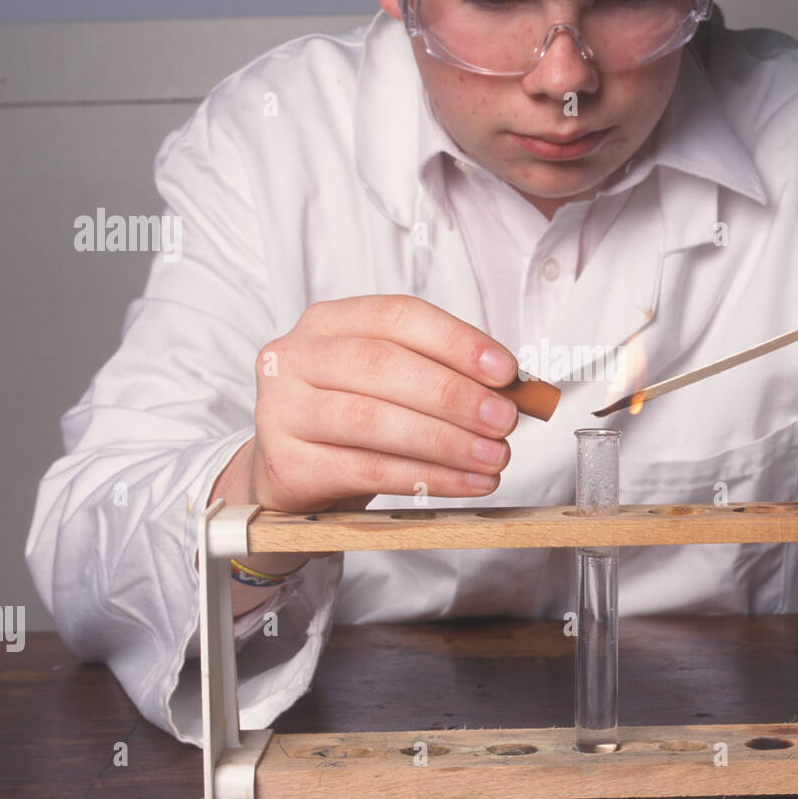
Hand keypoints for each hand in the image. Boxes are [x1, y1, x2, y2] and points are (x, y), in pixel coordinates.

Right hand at [246, 295, 519, 513]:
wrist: (293, 474)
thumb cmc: (351, 421)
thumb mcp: (391, 386)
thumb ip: (444, 375)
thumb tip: (515, 389)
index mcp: (328, 321)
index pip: (398, 315)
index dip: (456, 340)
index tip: (506, 370)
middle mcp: (296, 357)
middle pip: (383, 365)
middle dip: (454, 394)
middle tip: (505, 420)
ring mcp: (282, 410)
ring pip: (373, 420)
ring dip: (445, 440)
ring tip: (493, 456)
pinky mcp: (286, 464)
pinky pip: (366, 470)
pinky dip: (426, 478)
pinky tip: (466, 483)